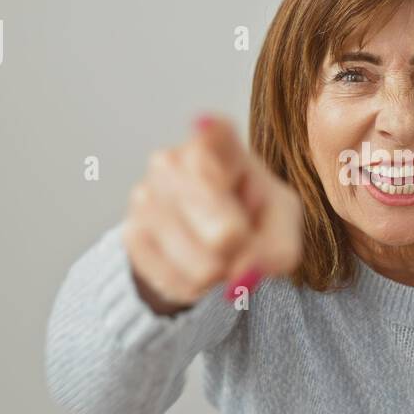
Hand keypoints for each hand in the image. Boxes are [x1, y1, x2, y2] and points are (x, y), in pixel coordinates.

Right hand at [121, 114, 303, 313]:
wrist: (204, 242)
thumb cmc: (251, 216)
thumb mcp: (281, 224)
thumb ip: (277, 246)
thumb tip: (244, 272)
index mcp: (218, 145)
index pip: (213, 132)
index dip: (212, 133)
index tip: (206, 126)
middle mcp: (174, 160)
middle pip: (224, 230)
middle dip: (241, 250)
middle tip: (241, 241)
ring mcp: (147, 195)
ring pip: (203, 264)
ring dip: (219, 272)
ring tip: (217, 252)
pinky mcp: (131, 233)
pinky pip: (177, 281)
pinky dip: (196, 286)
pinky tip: (195, 266)